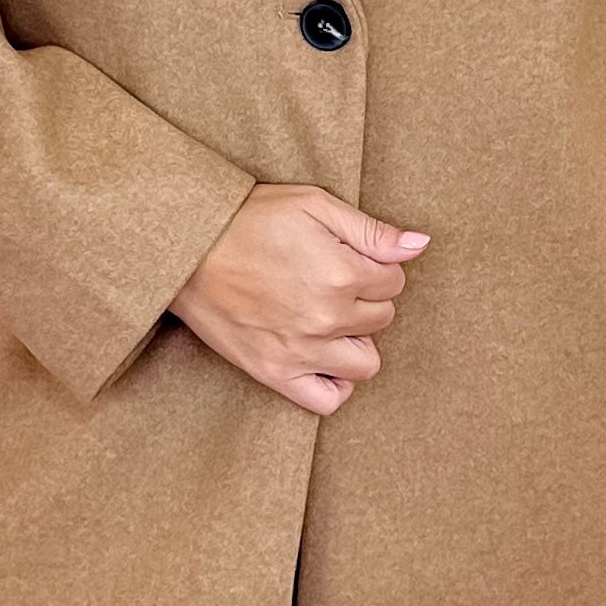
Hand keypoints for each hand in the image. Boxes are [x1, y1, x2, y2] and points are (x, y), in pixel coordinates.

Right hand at [170, 185, 430, 414]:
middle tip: (331, 280)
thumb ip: (370, 229)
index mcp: (341, 273)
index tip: (346, 256)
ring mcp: (301, 351)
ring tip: (330, 320)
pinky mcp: (274, 373)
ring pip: (365, 363)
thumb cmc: (248, 218)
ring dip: (356, 341)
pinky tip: (323, 357)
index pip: (394, 280)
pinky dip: (334, 384)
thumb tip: (419, 245)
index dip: (374, 264)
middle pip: (382, 318)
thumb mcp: (312, 205)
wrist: (186, 248)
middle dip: (365, 298)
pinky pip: (327, 400)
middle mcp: (326, 319)